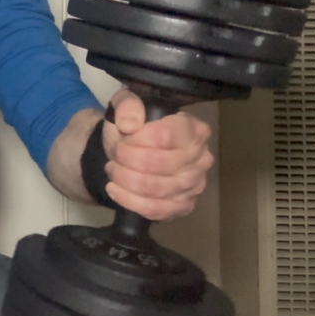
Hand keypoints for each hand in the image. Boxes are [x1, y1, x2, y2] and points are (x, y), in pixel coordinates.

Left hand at [100, 88, 212, 220]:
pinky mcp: (183, 206)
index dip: (136, 139)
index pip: (164, 136)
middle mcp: (201, 158)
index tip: (122, 137)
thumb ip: (127, 106)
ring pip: (155, 188)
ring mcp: (195, 185)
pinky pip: (155, 209)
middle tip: (114, 156)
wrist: (129, 153)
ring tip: (113, 170)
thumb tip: (129, 124)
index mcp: (193, 129)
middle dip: (126, 160)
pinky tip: (115, 190)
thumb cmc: (133, 128)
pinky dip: (129, 200)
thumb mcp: (126, 106)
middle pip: (158, 164)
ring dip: (125, 179)